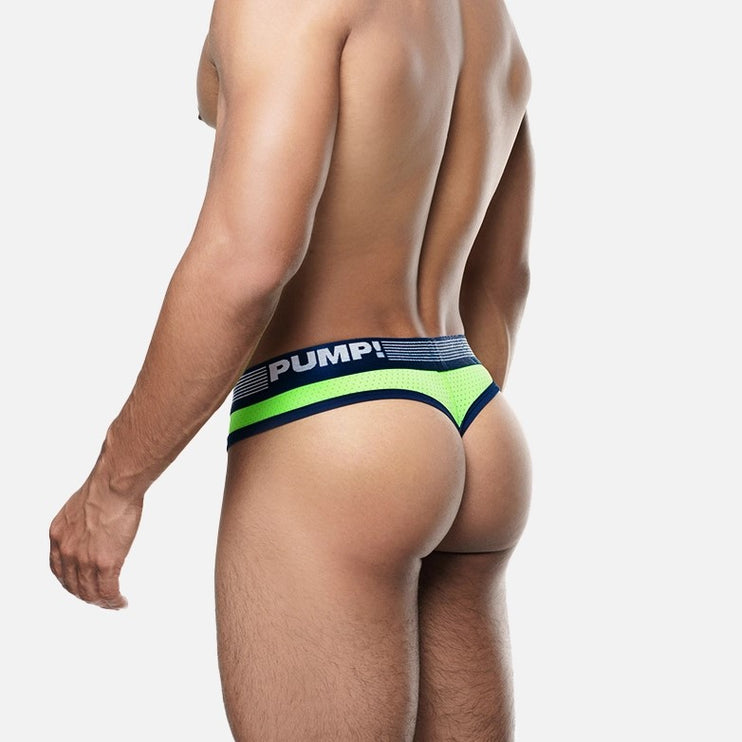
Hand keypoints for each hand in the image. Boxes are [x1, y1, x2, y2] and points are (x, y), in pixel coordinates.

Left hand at [49, 477, 143, 608]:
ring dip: (102, 602)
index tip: (83, 586)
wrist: (114, 485)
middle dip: (87, 596)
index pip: (59, 571)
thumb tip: (92, 529)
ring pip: (90, 593)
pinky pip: (108, 591)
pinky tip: (120, 602)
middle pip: (73, 586)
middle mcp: (67, 552)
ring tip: (112, 604)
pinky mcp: (106, 563)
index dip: (71, 583)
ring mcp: (85, 560)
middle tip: (100, 599)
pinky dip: (114, 601)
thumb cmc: (104, 488)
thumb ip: (79, 524)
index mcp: (58, 536)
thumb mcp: (78, 507)